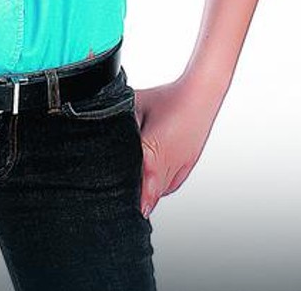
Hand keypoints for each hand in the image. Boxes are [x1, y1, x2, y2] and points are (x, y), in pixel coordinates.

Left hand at [133, 75, 224, 218]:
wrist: (200, 94)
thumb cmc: (167, 97)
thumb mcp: (135, 103)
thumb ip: (119, 117)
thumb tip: (100, 120)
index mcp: (152, 146)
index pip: (138, 178)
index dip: (130, 192)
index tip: (123, 205)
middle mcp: (168, 159)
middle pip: (148, 189)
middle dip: (134, 197)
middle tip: (119, 205)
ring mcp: (180, 163)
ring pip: (161, 190)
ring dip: (148, 194)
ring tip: (132, 200)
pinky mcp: (188, 164)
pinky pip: (171, 185)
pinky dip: (160, 188)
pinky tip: (150, 189)